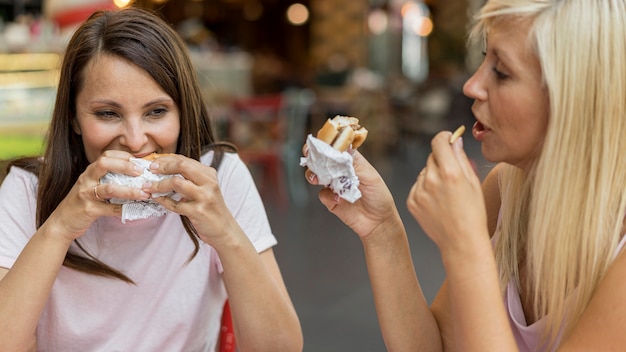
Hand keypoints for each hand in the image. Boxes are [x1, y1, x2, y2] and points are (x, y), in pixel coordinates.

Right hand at [48, 150, 149, 240]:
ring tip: (144, 194)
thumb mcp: (92, 186)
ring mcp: (86, 194)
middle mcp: (86, 180)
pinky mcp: (88, 209)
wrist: (62, 222)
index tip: (139, 161)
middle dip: (125, 166)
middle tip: (141, 172)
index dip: (123, 156)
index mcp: (89, 172)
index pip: (106, 156)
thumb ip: (107, 179)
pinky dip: (123, 209)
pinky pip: (109, 208)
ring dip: (130, 191)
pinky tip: (134, 209)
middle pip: (105, 164)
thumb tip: (134, 176)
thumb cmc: (82, 202)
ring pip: (110, 188)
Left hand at [142, 154, 240, 246]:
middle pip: (182, 165)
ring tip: (147, 187)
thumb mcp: (205, 188)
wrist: (224, 230)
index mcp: (209, 174)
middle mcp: (209, 183)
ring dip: (158, 184)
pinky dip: (163, 201)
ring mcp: (204, 197)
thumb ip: (190, 178)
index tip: (153, 162)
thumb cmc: (211, 209)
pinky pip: (175, 204)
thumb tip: (164, 169)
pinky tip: (156, 199)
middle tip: (150, 170)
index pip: (185, 159)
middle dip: (163, 166)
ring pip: (176, 182)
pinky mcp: (198, 211)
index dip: (166, 159)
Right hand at [303, 145, 397, 239]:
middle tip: (309, 155)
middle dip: (313, 156)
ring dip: (314, 174)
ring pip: (316, 174)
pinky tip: (338, 199)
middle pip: (322, 159)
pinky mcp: (330, 199)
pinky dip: (328, 195)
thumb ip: (354, 164)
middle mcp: (340, 171)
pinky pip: (322, 194)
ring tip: (317, 178)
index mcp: (351, 161)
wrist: (378, 221)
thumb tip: (341, 150)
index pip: (336, 147)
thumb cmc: (379, 196)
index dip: (326, 143)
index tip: (318, 141)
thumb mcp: (370, 177)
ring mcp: (334, 185)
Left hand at [406, 131, 486, 255]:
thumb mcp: (473, 182)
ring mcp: (419, 191)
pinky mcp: (411, 202)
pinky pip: (417, 186)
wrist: (461, 241)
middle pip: (432, 157)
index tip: (448, 140)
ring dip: (432, 176)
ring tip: (446, 194)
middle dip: (441, 160)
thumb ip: (461, 158)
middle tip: (452, 176)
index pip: (438, 141)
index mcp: (450, 172)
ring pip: (424, 172)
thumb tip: (454, 140)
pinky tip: (437, 203)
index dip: (444, 138)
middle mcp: (431, 180)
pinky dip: (425, 190)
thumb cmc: (473, 212)